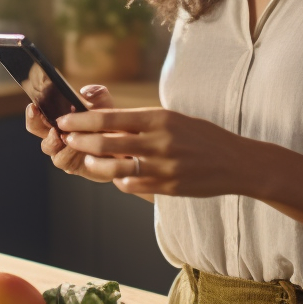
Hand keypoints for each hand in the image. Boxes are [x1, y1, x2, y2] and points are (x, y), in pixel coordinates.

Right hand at [23, 85, 129, 181]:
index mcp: (58, 126)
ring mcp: (68, 157)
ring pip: (56, 156)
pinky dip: (75, 156)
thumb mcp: (104, 106)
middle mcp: (59, 143)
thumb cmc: (108, 124)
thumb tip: (86, 91)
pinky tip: (83, 149)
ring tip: (65, 137)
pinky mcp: (80, 168)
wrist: (125, 146)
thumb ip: (97, 96)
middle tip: (51, 127)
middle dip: (43, 134)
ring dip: (61, 146)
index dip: (32, 116)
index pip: (37, 122)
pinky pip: (71, 165)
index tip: (33, 107)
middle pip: (43, 141)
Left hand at [56, 108, 259, 197]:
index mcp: (160, 118)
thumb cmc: (202, 137)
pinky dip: (120, 181)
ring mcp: (163, 166)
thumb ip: (143, 122)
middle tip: (66, 138)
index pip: (111, 117)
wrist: (236, 162)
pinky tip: (116, 176)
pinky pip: (132, 185)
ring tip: (87, 160)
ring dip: (96, 163)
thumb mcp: (174, 120)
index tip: (66, 120)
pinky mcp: (167, 186)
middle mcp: (159, 140)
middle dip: (81, 140)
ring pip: (115, 167)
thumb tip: (107, 122)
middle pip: (107, 141)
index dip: (83, 120)